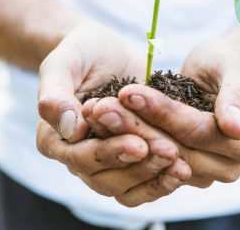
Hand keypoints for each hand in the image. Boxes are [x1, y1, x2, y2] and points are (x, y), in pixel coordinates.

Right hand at [36, 22, 187, 197]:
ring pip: (125, 188)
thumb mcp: (64, 62)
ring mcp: (105, 163)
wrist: (105, 50)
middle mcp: (77, 157)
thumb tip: (69, 130)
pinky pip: (143, 183)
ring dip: (155, 178)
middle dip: (139, 168)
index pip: (80, 157)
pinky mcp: (129, 161)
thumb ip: (56, 93)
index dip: (109, 154)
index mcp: (53, 138)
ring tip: (183, 166)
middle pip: (105, 180)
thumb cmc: (81, 51)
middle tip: (170, 151)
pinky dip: (163, 180)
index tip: (139, 144)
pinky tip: (186, 171)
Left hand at [102, 38, 239, 204]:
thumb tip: (236, 127)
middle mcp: (229, 167)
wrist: (214, 73)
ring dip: (123, 135)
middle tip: (102, 104)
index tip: (130, 91)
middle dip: (135, 125)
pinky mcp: (178, 172)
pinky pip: (147, 162)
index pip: (198, 132)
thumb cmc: (225, 62)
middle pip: (174, 149)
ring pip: (156, 159)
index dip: (163, 113)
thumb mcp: (232, 66)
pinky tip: (100, 123)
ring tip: (97, 110)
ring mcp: (204, 174)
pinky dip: (122, 141)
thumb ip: (236, 94)